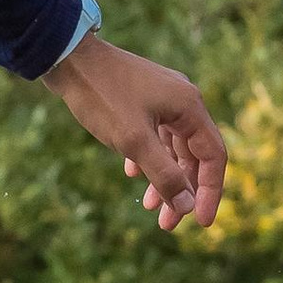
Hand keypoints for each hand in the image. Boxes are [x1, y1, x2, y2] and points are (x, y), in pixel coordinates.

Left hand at [43, 34, 226, 235]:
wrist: (67, 57)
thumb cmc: (102, 96)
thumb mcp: (134, 141)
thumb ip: (164, 175)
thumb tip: (187, 206)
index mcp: (189, 107)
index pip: (214, 156)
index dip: (210, 192)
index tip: (199, 223)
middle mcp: (182, 100)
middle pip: (193, 154)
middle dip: (182, 190)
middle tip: (167, 224)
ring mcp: (162, 97)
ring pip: (172, 146)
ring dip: (163, 177)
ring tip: (148, 206)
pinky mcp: (141, 97)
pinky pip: (154, 133)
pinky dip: (148, 157)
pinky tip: (132, 173)